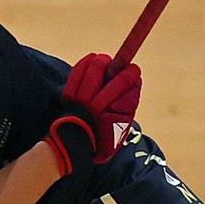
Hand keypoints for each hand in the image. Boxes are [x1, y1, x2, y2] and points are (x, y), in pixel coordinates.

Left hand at [44, 53, 141, 175]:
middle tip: (126, 67)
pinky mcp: (70, 94)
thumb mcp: (120, 125)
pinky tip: (92, 59)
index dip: (131, 75)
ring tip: (106, 62)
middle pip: (117, 79)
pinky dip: (86, 62)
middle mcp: (99, 106)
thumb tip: (135, 79)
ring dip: (103, 61)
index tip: (133, 70)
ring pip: (96, 69)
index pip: (129, 89)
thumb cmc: (101, 133)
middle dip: (124, 68)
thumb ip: (128, 103)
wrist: (74, 144)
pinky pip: (77, 71)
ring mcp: (83, 99)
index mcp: (114, 116)